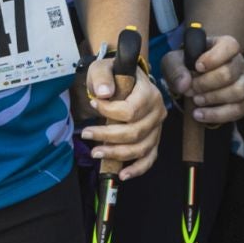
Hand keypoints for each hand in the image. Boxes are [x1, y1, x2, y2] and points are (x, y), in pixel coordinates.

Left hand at [81, 52, 165, 179]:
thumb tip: (104, 94)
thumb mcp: (103, 68)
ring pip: (141, 147)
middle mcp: (157, 112)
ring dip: (117, 154)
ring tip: (95, 153)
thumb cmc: (113, 74)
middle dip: (107, 136)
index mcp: (148, 93)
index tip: (92, 104)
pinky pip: (149, 158)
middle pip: (134, 132)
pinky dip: (137, 169)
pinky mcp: (154, 140)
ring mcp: (157, 128)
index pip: (130, 110)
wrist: (126, 79)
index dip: (109, 111)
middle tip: (86, 134)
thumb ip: (102, 77)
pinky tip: (122, 175)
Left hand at [160, 35, 243, 124]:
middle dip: (205, 84)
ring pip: (239, 92)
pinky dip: (218, 115)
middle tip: (189, 90)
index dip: (214, 57)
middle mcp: (239, 63)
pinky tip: (200, 115)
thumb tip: (184, 85)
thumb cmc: (184, 66)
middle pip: (229, 74)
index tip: (197, 67)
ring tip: (196, 101)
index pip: (230, 45)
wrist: (190, 81)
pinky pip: (239, 110)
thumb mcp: (173, 62)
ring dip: (213, 99)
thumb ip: (175, 68)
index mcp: (224, 46)